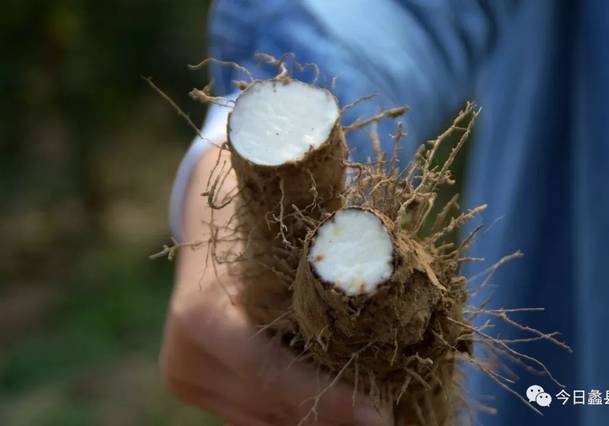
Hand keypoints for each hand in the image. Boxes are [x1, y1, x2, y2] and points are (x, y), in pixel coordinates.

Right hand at [160, 145, 391, 425]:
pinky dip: (295, 411)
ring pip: (265, 416)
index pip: (270, 371)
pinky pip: (254, 413)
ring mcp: (185, 375)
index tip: (378, 416)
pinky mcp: (192, 385)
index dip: (328, 398)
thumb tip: (389, 331)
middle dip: (331, 415)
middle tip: (383, 416)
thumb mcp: (288, 245)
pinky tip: (332, 406)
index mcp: (202, 315)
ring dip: (316, 417)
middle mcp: (185, 355)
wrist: (209, 219)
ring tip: (364, 411)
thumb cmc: (262, 221)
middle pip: (270, 403)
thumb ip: (320, 292)